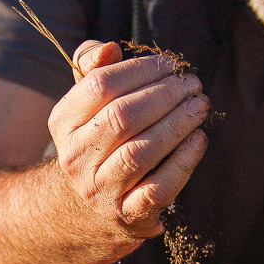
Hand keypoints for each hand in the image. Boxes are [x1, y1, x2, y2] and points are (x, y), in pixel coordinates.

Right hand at [47, 40, 209, 243]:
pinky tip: (198, 139)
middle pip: (122, 117)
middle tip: (192, 84)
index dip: (139, 70)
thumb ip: (94, 68)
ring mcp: (99, 189)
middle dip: (164, 95)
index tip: (170, 65)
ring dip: (177, 124)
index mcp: (63, 122)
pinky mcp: (127, 214)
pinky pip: (158, 188)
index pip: (100, 85)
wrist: (90, 207)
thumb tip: (109, 48)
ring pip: (140, 153)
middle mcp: (76, 157)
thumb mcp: (87, 103)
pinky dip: (183, 161)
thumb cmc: (99, 139)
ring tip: (200, 106)